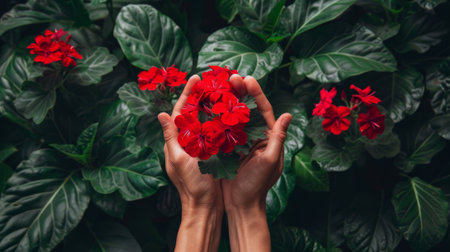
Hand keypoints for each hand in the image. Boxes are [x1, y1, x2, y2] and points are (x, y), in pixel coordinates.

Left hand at [158, 75, 222, 251]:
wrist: (205, 207)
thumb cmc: (191, 186)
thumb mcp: (179, 160)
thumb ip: (171, 138)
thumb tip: (160, 114)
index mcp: (178, 140)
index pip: (181, 110)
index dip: (188, 93)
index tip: (197, 77)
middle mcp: (190, 140)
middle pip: (196, 111)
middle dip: (204, 94)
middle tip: (215, 79)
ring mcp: (203, 146)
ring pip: (209, 119)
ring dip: (216, 105)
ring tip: (227, 89)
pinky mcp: (216, 152)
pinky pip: (220, 132)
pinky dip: (226, 121)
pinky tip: (235, 111)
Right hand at [222, 75, 291, 251]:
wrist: (241, 205)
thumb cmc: (257, 185)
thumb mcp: (270, 161)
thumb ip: (278, 138)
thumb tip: (287, 115)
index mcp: (268, 137)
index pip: (263, 110)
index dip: (256, 93)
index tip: (246, 78)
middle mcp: (254, 136)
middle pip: (247, 108)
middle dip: (239, 91)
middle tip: (229, 76)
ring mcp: (240, 141)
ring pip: (233, 116)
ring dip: (226, 100)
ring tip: (218, 85)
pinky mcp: (227, 148)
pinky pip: (221, 129)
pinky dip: (215, 117)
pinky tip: (207, 106)